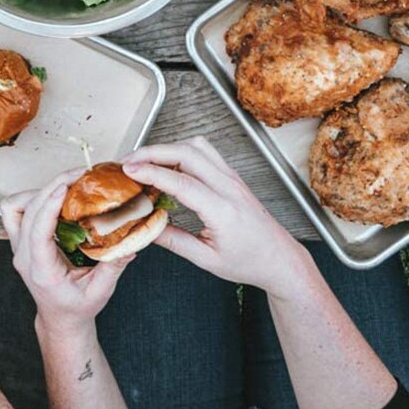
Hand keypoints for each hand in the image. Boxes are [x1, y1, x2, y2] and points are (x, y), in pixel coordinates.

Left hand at [1, 169, 130, 335]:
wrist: (61, 318)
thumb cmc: (78, 307)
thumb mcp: (100, 291)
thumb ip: (114, 266)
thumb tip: (132, 242)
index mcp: (42, 270)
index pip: (37, 233)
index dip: (49, 207)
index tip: (65, 188)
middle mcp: (25, 256)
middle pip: (27, 211)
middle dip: (53, 187)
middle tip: (81, 176)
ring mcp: (20, 247)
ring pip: (16, 208)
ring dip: (40, 190)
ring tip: (68, 184)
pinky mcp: (22, 240)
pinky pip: (15, 211)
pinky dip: (32, 198)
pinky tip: (55, 197)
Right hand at [121, 138, 307, 295]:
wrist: (279, 257)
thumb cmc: (248, 261)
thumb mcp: (206, 259)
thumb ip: (174, 241)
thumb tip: (145, 228)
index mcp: (223, 210)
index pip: (182, 182)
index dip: (152, 172)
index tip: (129, 170)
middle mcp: (230, 187)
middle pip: (190, 152)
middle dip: (155, 151)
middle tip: (129, 161)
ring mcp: (233, 178)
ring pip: (199, 147)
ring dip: (169, 148)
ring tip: (144, 161)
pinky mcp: (233, 177)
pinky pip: (207, 154)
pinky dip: (183, 153)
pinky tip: (168, 166)